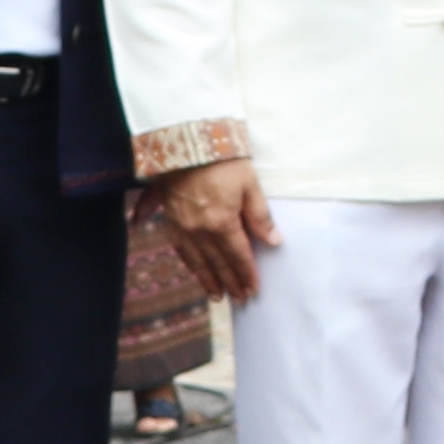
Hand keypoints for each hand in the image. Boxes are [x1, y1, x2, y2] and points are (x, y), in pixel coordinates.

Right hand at [149, 158, 269, 303]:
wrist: (185, 143)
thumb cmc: (223, 161)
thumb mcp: (250, 185)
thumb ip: (260, 216)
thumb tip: (273, 242)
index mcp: (221, 223)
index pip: (238, 256)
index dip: (247, 274)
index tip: (254, 289)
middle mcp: (199, 231)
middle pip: (218, 263)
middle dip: (230, 283)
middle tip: (239, 299)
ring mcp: (182, 227)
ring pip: (197, 261)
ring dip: (208, 280)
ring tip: (217, 296)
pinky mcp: (170, 219)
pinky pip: (180, 249)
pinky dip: (190, 264)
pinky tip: (195, 271)